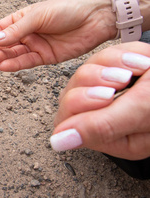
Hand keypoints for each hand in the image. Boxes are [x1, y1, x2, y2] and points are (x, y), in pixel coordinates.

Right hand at [0, 0, 117, 70]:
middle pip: (5, 43)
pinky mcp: (46, 57)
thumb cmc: (69, 8)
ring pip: (14, 54)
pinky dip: (15, 65)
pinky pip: (27, 62)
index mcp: (23, 18)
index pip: (1, 28)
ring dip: (3, 57)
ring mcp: (36, 45)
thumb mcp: (38, 15)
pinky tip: (4, 65)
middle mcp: (28, 33)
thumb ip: (16, 29)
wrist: (97, 17)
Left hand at [51, 42, 149, 159]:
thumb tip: (57, 142)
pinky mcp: (123, 76)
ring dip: (112, 64)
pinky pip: (105, 59)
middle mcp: (110, 120)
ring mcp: (116, 97)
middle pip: (72, 94)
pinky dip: (123, 55)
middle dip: (96, 79)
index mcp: (113, 138)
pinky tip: (143, 60)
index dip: (80, 101)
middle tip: (126, 78)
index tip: (109, 92)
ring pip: (86, 73)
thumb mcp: (144, 110)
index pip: (67, 121)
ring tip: (140, 67)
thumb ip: (101, 127)